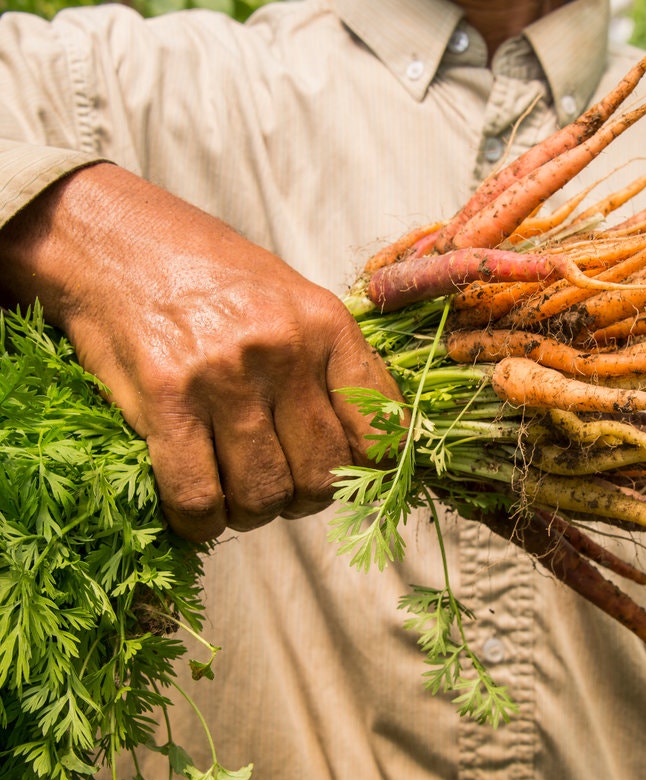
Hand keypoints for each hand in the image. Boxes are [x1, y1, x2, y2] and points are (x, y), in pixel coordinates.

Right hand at [0, 163, 399, 541]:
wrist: (113, 239)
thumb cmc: (209, 275)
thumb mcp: (292, 299)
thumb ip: (333, 364)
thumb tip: (374, 441)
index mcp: (326, 325)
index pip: (380, 430)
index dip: (371, 471)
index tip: (352, 479)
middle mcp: (283, 350)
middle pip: (322, 474)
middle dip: (306, 499)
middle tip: (282, 486)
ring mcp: (224, 376)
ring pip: (264, 493)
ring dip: (254, 513)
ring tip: (238, 494)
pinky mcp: (165, 399)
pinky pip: (199, 496)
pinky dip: (202, 522)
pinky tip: (199, 512)